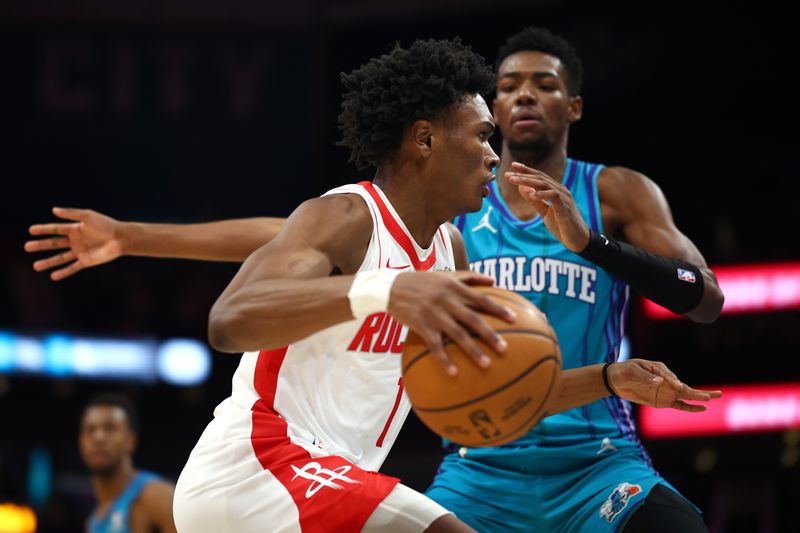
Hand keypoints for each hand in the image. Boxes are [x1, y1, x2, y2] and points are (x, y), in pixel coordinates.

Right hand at [25, 207, 123, 280]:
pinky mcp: (86, 261)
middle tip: (26, 247)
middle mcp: (75, 241)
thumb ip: (71, 214)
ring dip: (48, 262)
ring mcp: (80, 252)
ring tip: (35, 266)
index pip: (55, 229)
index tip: (30, 230)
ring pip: (60, 258)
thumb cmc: (106, 225)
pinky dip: (63, 272)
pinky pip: (72, 268)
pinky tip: (53, 276)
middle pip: (54, 244)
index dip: (43, 230)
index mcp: (74, 229)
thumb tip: (54, 210)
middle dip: (41, 245)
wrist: (121, 238)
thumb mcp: (88, 216)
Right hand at [389, 271, 516, 375]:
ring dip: (472, 350)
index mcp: (454, 288)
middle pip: (472, 319)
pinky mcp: (421, 325)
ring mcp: (434, 314)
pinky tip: (454, 372)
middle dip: (490, 334)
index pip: (480, 299)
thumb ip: (470, 277)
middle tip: (505, 348)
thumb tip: (493, 281)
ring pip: (457, 334)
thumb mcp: (445, 275)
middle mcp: (446, 300)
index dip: (498, 309)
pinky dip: (444, 359)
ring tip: (487, 364)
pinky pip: (435, 345)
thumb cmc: (422, 282)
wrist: (391, 287)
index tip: (514, 319)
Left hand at [506, 162, 589, 251]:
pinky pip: (553, 196)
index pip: (539, 177)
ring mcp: (564, 198)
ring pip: (545, 184)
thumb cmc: (562, 226)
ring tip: (514, 181)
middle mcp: (560, 191)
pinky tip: (532, 194)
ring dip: (528, 182)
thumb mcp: (544, 212)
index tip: (512, 166)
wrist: (577, 239)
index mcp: (555, 190)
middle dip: (523, 175)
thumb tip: (521, 188)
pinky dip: (542, 194)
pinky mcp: (565, 207)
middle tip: (508, 174)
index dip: (526, 171)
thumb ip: (534, 201)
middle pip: (540, 178)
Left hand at [608, 359, 721, 411]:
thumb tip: (659, 382)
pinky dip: (690, 407)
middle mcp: (666, 380)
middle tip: (711, 395)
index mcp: (659, 369)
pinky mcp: (663, 401)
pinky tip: (701, 408)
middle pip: (684, 386)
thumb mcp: (632, 371)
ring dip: (698, 398)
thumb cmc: (624, 371)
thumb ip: (646, 377)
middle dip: (697, 392)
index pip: (669, 376)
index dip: (674, 381)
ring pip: (685, 395)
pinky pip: (679, 405)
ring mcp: (666, 391)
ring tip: (713, 398)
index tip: (678, 386)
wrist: (615, 380)